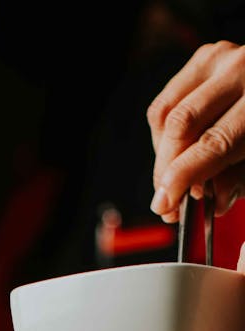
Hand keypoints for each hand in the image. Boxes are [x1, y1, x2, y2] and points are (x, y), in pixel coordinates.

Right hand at [148, 40, 244, 221]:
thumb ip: (237, 182)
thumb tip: (207, 198)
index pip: (213, 142)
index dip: (182, 176)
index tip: (164, 204)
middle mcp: (239, 70)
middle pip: (181, 125)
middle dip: (166, 169)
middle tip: (165, 200)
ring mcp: (218, 58)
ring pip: (165, 115)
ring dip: (163, 154)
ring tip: (174, 174)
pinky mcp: (201, 59)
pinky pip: (164, 105)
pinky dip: (163, 135)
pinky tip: (178, 149)